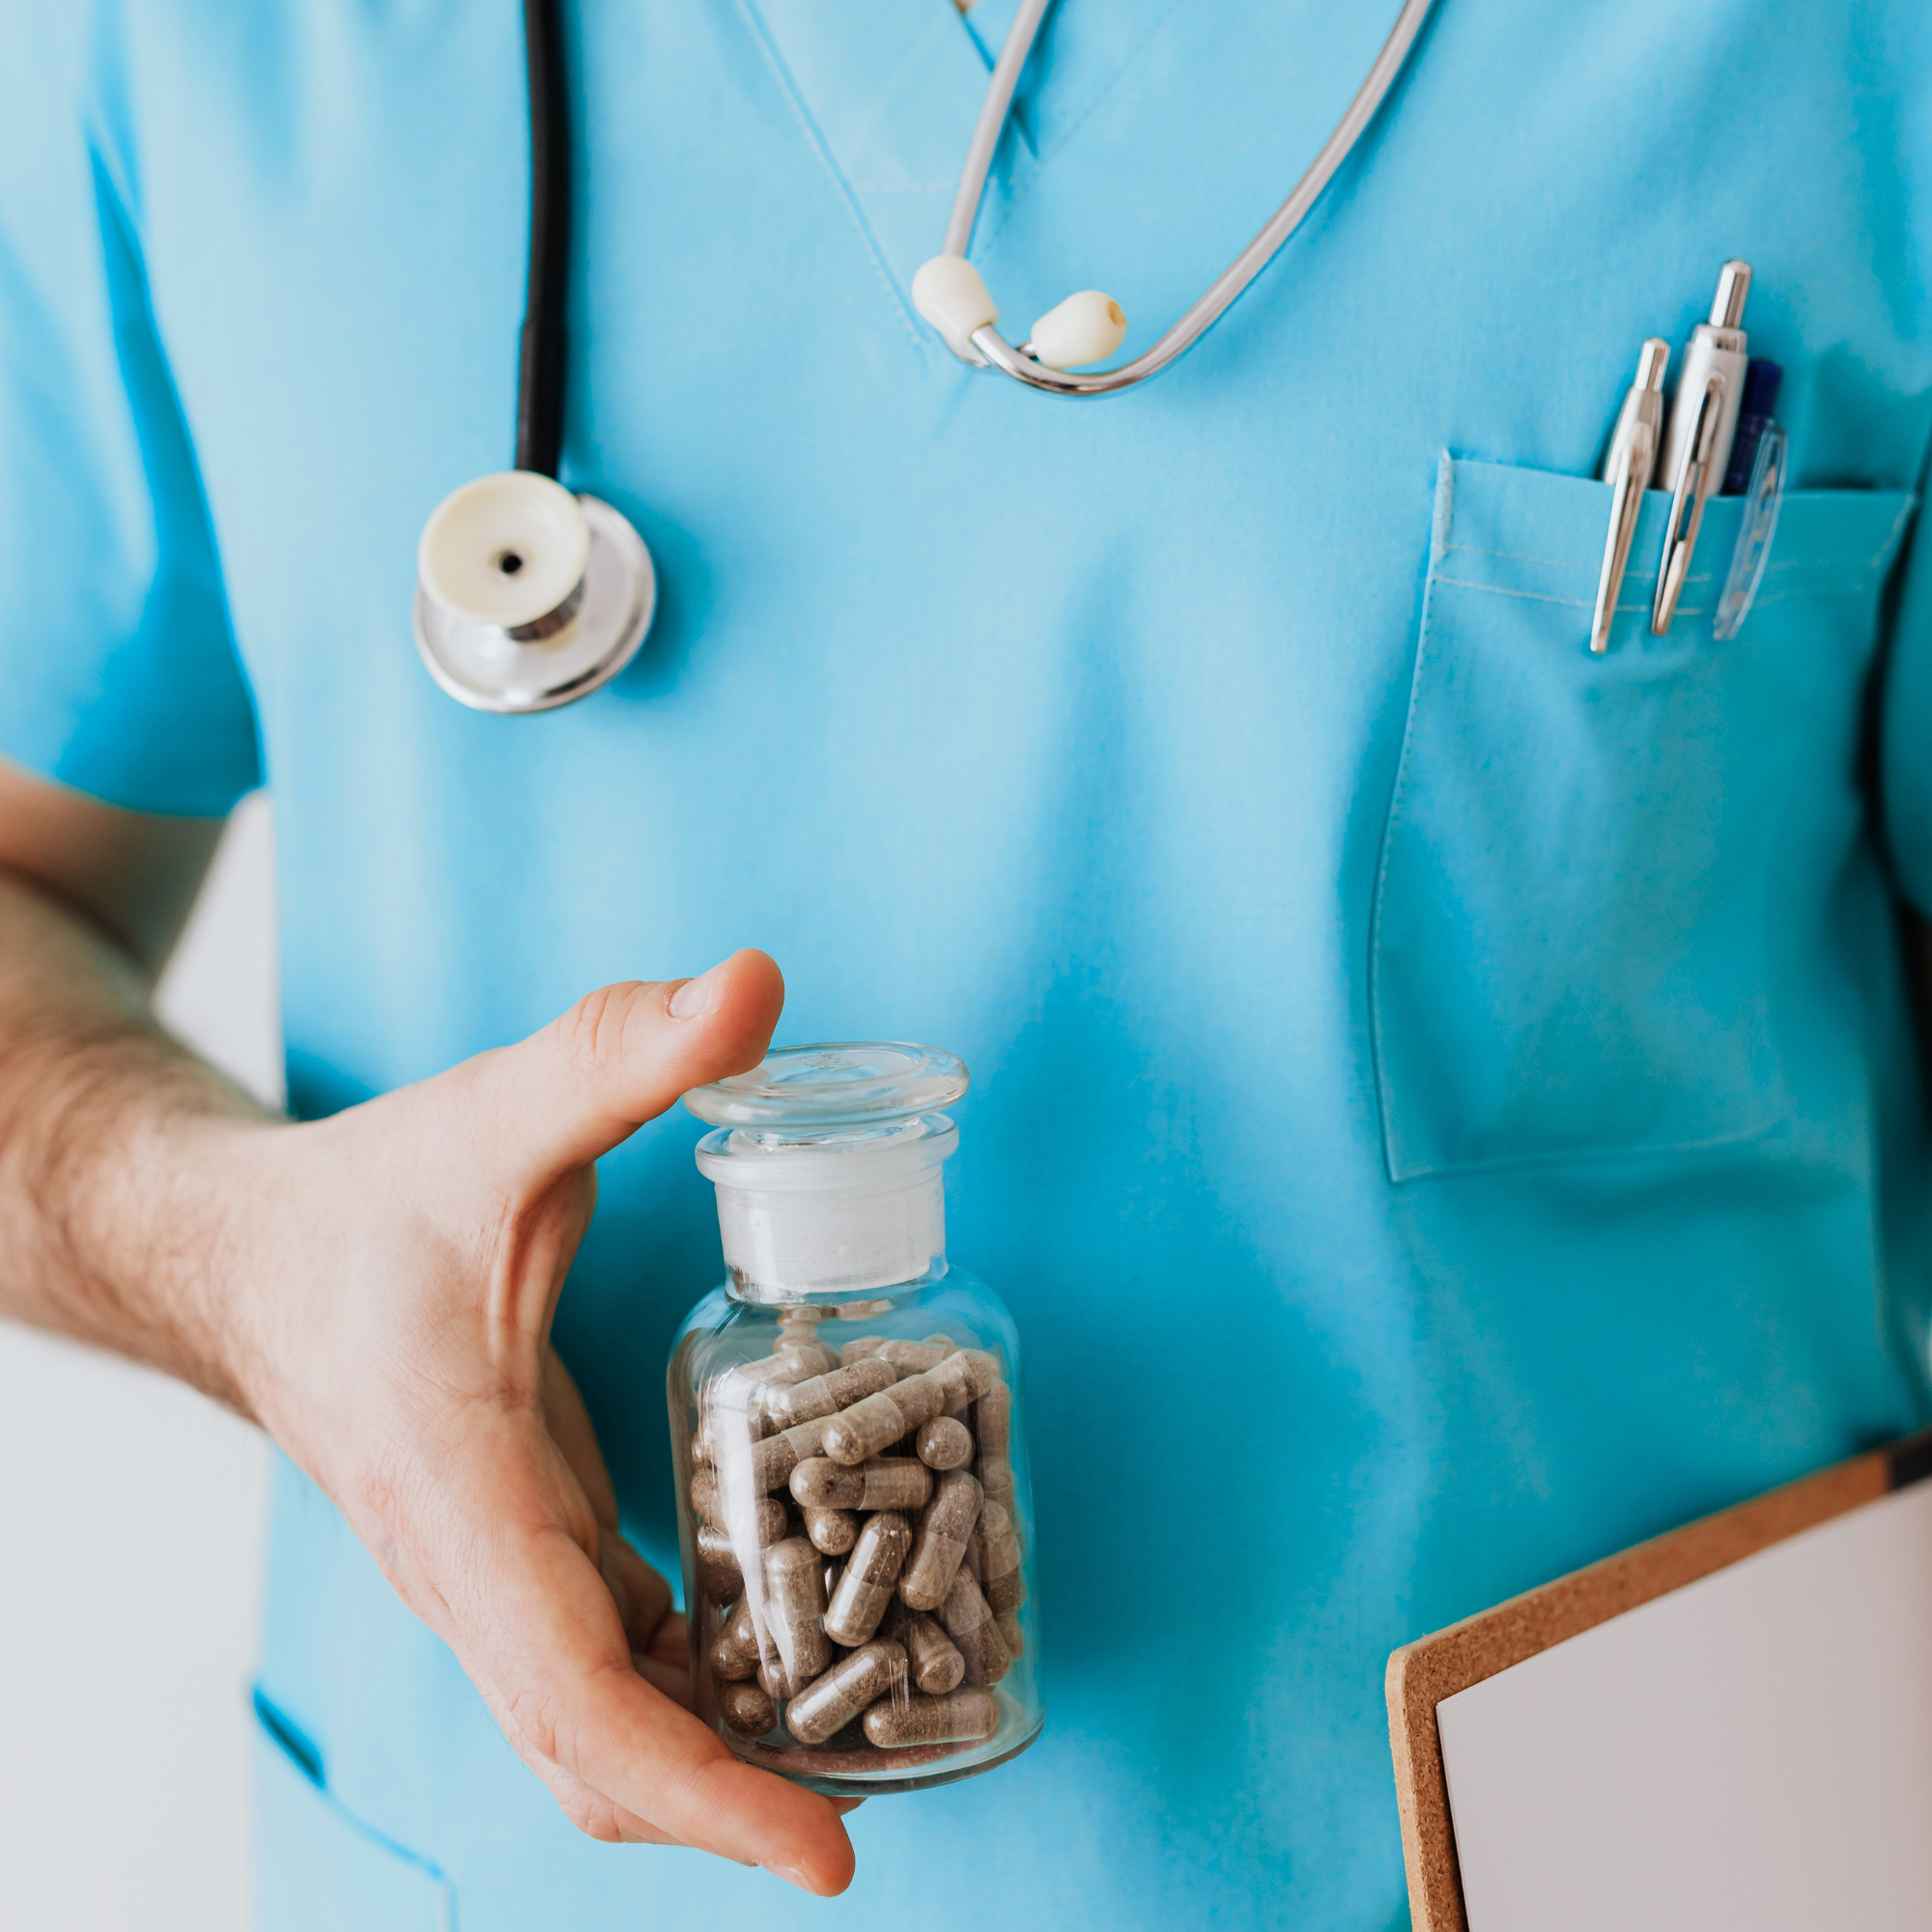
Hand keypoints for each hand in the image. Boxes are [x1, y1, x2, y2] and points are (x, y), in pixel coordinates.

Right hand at [219, 949, 856, 1892]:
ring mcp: (495, 1575)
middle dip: (737, 1802)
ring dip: (726, 1749)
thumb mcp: (494, 1117)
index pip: (580, 1704)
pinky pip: (609, 1657)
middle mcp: (476, 1574)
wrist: (248, 1258)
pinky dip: (697, 1681)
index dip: (708, 1796)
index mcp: (463, 1504)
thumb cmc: (364, 1204)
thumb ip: (619, 1052)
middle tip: (895, 1786)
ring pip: (605, 1722)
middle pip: (601, 1755)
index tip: (828, 1858)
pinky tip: (785, 1638)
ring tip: (875, 1726)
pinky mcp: (520, 1549)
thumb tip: (757, 982)